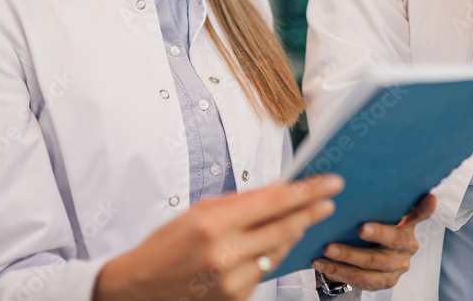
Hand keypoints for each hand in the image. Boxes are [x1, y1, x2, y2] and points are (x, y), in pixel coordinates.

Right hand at [94, 174, 343, 300]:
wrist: (142, 288)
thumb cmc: (166, 246)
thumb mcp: (198, 212)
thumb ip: (241, 201)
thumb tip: (277, 188)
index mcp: (213, 225)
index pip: (273, 202)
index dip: (306, 191)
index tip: (327, 183)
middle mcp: (226, 254)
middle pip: (285, 227)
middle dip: (312, 210)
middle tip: (330, 197)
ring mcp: (233, 281)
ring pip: (279, 251)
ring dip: (296, 231)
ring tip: (306, 216)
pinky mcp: (237, 298)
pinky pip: (265, 271)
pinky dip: (273, 253)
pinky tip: (276, 242)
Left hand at [311, 193, 436, 291]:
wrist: (371, 261)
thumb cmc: (374, 228)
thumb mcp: (381, 214)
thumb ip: (383, 200)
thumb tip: (374, 172)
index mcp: (408, 226)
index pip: (419, 215)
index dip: (424, 208)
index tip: (429, 197)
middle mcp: (406, 247)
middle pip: (393, 240)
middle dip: (377, 233)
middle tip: (360, 228)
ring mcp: (394, 267)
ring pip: (371, 263)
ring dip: (347, 256)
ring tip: (327, 248)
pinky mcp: (381, 282)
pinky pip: (359, 278)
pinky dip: (338, 270)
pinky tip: (322, 262)